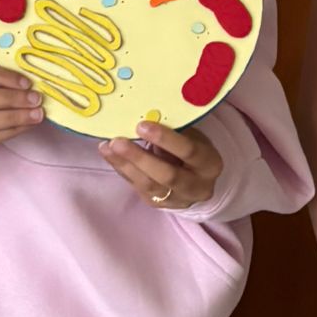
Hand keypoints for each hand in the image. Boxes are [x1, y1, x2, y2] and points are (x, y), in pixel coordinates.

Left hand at [99, 120, 222, 211]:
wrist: (198, 182)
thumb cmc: (194, 150)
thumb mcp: (194, 138)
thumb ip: (176, 130)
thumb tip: (147, 112)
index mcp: (210, 164)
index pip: (189, 152)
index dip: (166, 139)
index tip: (142, 125)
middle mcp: (196, 186)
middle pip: (167, 175)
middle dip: (140, 158)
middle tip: (117, 141)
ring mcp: (176, 199)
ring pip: (149, 185)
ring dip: (125, 164)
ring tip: (107, 146)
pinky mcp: (157, 204)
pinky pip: (137, 187)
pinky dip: (122, 169)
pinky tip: (109, 154)